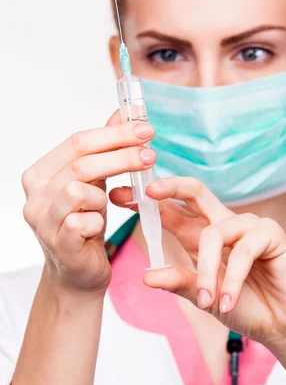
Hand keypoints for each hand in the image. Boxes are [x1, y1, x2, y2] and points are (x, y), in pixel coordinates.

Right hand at [21, 112, 155, 294]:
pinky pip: (83, 222)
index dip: (114, 133)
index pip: (77, 142)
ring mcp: (43, 221)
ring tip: (111, 203)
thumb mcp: (96, 180)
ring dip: (104, 195)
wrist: (78, 272)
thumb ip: (106, 146)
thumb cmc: (86, 222)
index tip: (145, 129)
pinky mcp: (58, 244)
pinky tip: (99, 227)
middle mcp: (35, 195)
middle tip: (150, 154)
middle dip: (122, 155)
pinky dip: (98, 221)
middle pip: (81, 163)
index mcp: (40, 173)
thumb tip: (125, 111)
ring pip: (79, 190)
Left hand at [140, 176, 285, 349]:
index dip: (149, 202)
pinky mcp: (271, 234)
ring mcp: (249, 226)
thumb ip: (179, 281)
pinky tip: (229, 301)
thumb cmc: (245, 306)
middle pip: (196, 191)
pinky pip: (243, 251)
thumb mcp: (203, 296)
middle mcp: (225, 224)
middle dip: (171, 186)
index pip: (174, 211)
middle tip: (148, 190)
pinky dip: (232, 279)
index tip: (119, 195)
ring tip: (205, 301)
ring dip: (206, 270)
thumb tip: (146, 275)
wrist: (283, 326)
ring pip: (214, 233)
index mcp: (205, 235)